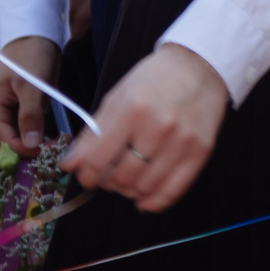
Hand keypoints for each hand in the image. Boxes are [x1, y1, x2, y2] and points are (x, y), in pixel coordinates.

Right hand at [0, 36, 62, 154]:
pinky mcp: (7, 118)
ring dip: (34, 149)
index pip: (9, 146)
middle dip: (33, 153)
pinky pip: (18, 137)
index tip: (60, 145)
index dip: (33, 150)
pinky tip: (50, 137)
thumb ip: (30, 115)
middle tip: (60, 146)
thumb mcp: (33, 85)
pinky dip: (33, 140)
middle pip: (9, 151)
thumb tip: (31, 144)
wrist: (31, 39)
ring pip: (14, 147)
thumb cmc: (30, 58)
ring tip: (58, 142)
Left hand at [64, 43, 228, 211]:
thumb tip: (69, 165)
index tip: (85, 175)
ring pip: (144, 188)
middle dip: (107, 183)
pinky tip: (144, 200)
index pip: (98, 159)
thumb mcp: (118, 97)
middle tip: (107, 176)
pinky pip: (172, 192)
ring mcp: (181, 143)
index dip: (86, 174)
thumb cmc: (153, 80)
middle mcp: (157, 128)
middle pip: (122, 177)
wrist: (198, 67)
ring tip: (127, 181)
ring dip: (129, 191)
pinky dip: (153, 202)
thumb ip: (93, 132)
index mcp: (131, 110)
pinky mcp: (200, 154)